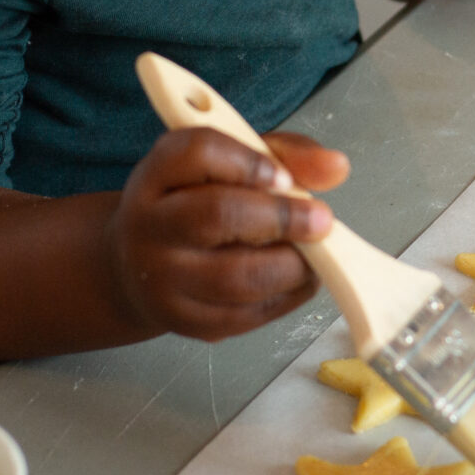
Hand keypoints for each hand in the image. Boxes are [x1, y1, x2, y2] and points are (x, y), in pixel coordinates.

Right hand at [105, 128, 346, 341]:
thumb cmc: (195, 204)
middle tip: (321, 219)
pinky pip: (245, 314)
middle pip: (217, 215)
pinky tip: (299, 278)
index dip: (248, 162)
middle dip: (282, 217)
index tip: (283, 176)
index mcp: (156, 174)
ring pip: (236, 276)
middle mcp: (148, 225)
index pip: (198, 153)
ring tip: (316, 252)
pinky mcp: (184, 322)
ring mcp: (161, 279)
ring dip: (291, 264)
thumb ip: (284, 157)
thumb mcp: (230, 165)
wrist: (139, 267)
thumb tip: (336, 167)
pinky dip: (286, 296)